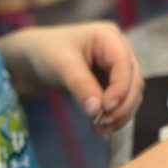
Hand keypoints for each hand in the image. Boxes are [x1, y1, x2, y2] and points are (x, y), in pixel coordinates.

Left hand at [0, 22, 143, 136]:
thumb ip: (80, 86)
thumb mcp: (61, 66)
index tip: (105, 109)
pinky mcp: (111, 84)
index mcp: (109, 37)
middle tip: (102, 123)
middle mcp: (118, 51)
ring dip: (120, 115)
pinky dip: (114, 117)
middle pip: (134, 83)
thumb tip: (97, 110)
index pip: (125, 66)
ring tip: (99, 130)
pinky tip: (100, 128)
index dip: (120, 90)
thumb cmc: (46, 52)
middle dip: (121, 106)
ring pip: (131, 96)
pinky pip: (121, 103)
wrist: (33, 58)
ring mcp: (116, 68)